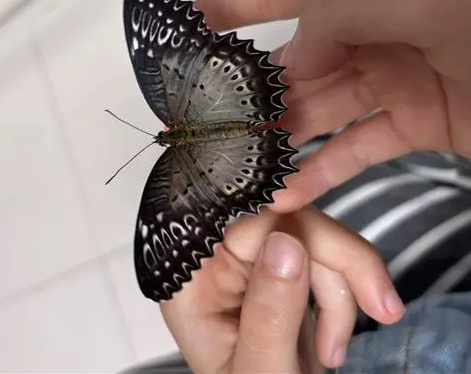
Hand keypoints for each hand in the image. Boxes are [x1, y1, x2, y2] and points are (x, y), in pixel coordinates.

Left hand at [161, 206, 404, 372]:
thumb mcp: (258, 370)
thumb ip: (269, 314)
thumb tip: (289, 243)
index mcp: (194, 274)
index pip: (247, 223)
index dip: (298, 226)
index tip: (346, 257)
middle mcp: (216, 254)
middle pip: (287, 220)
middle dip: (340, 265)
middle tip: (384, 309)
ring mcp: (249, 259)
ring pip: (313, 236)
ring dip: (342, 292)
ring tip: (334, 352)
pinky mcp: (278, 269)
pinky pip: (321, 258)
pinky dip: (341, 296)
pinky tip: (333, 341)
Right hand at [195, 0, 470, 211]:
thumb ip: (332, 13)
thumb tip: (289, 59)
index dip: (229, 5)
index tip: (184, 25)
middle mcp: (366, 27)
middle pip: (291, 62)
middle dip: (246, 92)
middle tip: (203, 123)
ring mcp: (387, 78)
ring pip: (316, 111)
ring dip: (277, 141)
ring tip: (235, 169)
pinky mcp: (412, 124)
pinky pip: (355, 148)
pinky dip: (321, 173)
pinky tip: (286, 196)